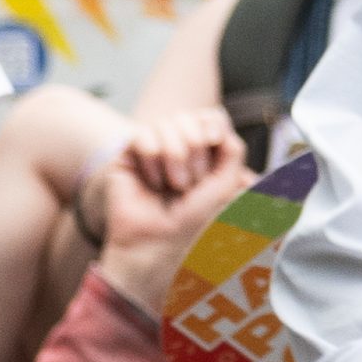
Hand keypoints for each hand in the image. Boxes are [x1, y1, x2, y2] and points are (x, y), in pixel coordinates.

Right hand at [95, 117, 251, 314]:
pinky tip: (152, 184)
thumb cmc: (195, 225)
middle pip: (188, 116)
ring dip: (174, 158)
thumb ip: (231, 151)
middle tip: (190, 183)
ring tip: (172, 187)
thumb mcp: (225, 188)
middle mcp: (180, 150)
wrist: (158, 245)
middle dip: (194, 148)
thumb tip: (222, 124)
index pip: (210, 117)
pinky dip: (151, 162)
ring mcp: (154, 151)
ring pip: (165, 123)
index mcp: (207, 156)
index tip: (214, 141)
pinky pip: (141, 136)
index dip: (211, 123)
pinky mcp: (129, 155)